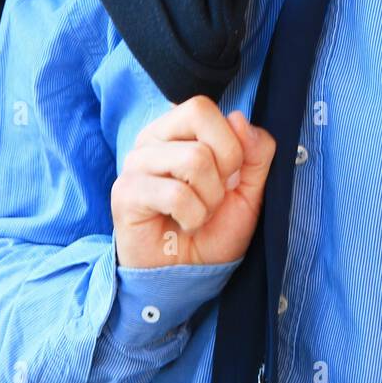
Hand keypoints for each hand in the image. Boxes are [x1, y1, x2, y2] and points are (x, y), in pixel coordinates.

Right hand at [111, 95, 275, 268]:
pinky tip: (183, 224)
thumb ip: (256, 153)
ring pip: (194, 157)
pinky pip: (176, 194)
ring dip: (209, 198)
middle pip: (197, 115)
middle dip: (223, 164)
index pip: (203, 107)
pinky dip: (193, 216)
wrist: (187, 276)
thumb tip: (240, 119)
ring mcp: (135, 164)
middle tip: (212, 195)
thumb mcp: (250, 190)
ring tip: (198, 214)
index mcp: (177, 129)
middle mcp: (151, 139)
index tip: (227, 175)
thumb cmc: (213, 229)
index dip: (229, 142)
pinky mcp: (125, 193)